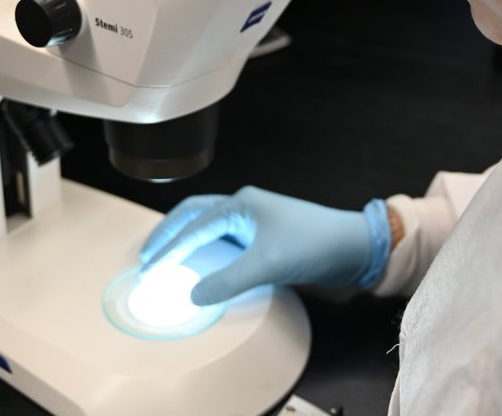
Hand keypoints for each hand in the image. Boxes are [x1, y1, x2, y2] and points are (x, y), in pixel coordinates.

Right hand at [139, 186, 390, 305]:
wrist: (354, 246)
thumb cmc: (314, 244)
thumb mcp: (267, 264)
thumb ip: (228, 280)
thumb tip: (194, 296)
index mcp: (240, 204)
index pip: (193, 225)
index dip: (168, 248)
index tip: (148, 269)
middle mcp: (244, 207)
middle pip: (194, 215)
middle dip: (169, 234)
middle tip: (147, 256)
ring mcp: (255, 222)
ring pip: (210, 228)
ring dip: (187, 242)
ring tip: (168, 261)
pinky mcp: (266, 238)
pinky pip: (226, 242)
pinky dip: (208, 253)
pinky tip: (204, 270)